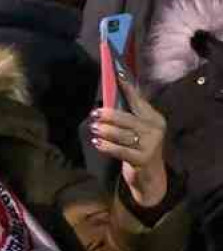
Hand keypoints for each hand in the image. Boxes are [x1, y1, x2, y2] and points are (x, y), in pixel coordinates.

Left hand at [90, 79, 167, 206]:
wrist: (149, 176)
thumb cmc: (138, 146)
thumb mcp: (138, 128)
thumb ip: (128, 113)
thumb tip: (110, 93)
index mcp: (154, 118)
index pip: (138, 100)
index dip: (127, 88)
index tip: (117, 74)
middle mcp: (155, 130)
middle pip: (129, 119)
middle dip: (110, 115)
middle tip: (94, 113)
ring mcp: (150, 146)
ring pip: (124, 135)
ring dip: (106, 131)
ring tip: (93, 128)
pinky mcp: (142, 160)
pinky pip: (121, 151)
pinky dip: (107, 146)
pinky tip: (97, 143)